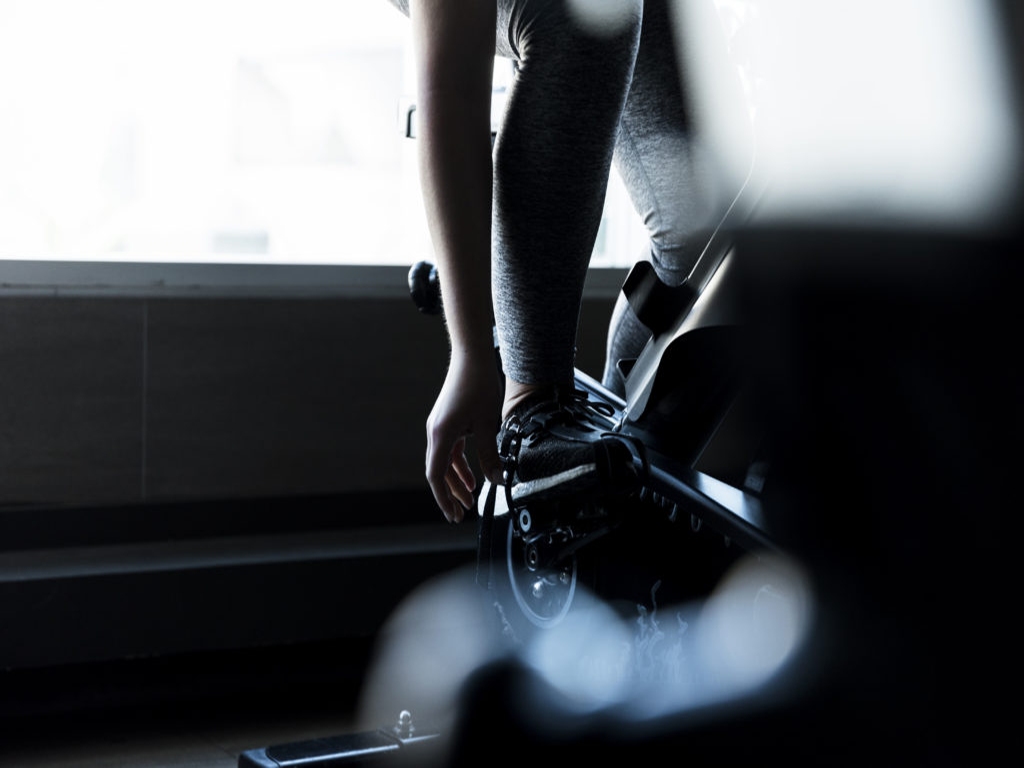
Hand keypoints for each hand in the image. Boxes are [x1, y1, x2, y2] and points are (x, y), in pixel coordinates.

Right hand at [426, 350, 502, 521]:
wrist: (471, 358)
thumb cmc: (479, 386)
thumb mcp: (488, 425)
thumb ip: (490, 455)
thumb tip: (497, 480)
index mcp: (442, 435)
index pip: (436, 475)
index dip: (444, 498)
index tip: (453, 514)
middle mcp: (435, 433)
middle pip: (438, 472)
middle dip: (450, 495)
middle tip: (461, 515)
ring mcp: (439, 427)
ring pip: (444, 462)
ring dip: (456, 481)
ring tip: (471, 499)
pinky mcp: (446, 423)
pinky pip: (449, 451)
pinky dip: (459, 465)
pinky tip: (472, 477)